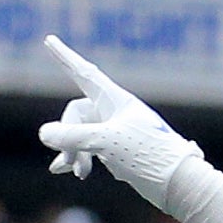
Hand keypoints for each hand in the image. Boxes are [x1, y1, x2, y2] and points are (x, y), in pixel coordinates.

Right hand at [38, 37, 201, 204]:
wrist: (178, 183)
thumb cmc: (148, 155)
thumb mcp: (105, 143)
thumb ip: (72, 137)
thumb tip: (44, 133)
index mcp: (116, 100)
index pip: (83, 73)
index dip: (64, 56)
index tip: (49, 39)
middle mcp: (114, 111)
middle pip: (75, 114)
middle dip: (68, 137)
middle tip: (69, 161)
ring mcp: (115, 131)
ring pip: (80, 134)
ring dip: (73, 152)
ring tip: (78, 173)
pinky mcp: (118, 151)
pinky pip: (88, 149)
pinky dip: (77, 158)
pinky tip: (64, 170)